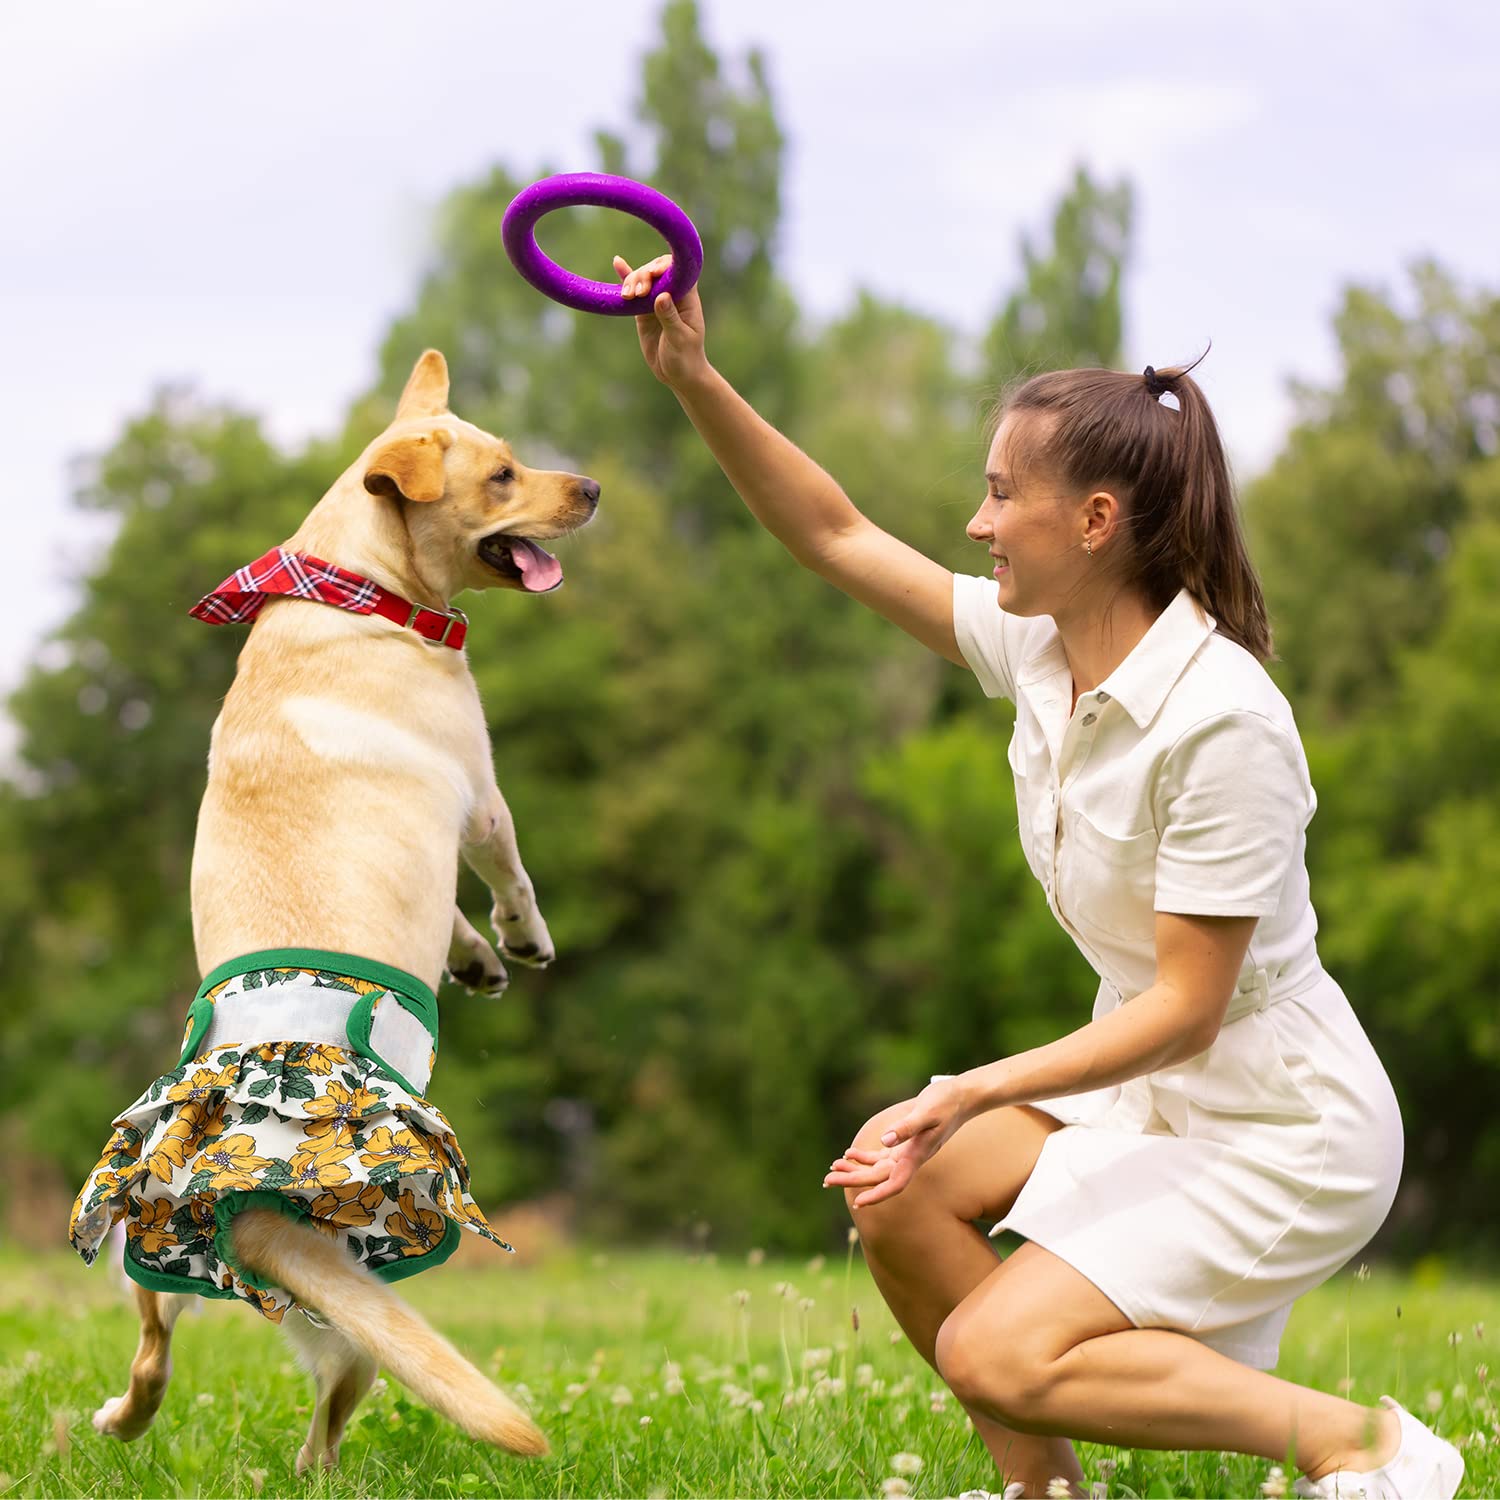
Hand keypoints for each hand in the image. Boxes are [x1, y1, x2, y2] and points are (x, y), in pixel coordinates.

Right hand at [613, 253, 707, 388]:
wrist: (678, 374)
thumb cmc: (686, 357)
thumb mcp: (679, 339)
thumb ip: (670, 318)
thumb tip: (662, 296)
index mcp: (687, 298)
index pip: (677, 270)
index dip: (664, 266)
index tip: (653, 274)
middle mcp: (672, 294)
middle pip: (656, 271)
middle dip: (644, 276)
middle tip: (638, 294)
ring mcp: (656, 300)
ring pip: (642, 280)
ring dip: (632, 281)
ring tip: (627, 296)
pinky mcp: (643, 310)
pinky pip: (634, 291)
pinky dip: (626, 278)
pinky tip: (617, 262)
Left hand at [822, 1078, 973, 1207]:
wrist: (960, 1098)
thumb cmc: (945, 1104)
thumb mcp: (926, 1113)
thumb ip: (906, 1128)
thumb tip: (884, 1141)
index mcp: (916, 1156)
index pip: (895, 1184)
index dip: (877, 1195)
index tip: (858, 1203)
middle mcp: (910, 1159)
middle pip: (878, 1178)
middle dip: (853, 1180)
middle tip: (826, 1181)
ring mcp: (907, 1153)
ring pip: (877, 1169)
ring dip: (855, 1170)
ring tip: (832, 1170)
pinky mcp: (905, 1144)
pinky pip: (881, 1157)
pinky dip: (865, 1158)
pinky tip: (849, 1155)